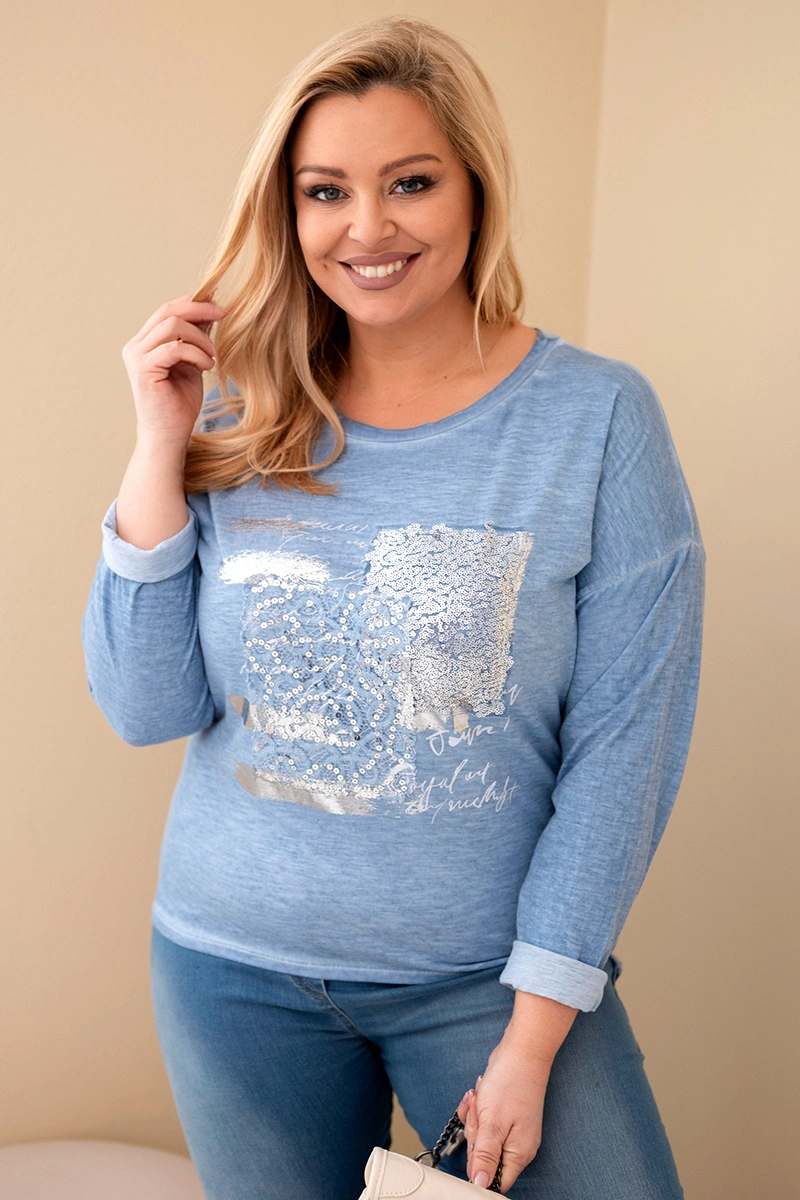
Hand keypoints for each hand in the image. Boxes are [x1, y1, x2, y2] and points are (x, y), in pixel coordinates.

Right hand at [121, 294, 225, 447]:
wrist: (169, 436)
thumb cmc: (180, 404)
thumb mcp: (193, 363)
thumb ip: (196, 338)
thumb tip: (210, 311)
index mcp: (145, 343)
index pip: (167, 310)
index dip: (192, 301)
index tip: (218, 302)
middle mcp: (136, 346)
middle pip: (168, 310)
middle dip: (199, 309)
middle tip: (224, 314)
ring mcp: (137, 356)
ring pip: (171, 325)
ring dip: (200, 337)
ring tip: (213, 355)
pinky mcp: (143, 369)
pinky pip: (174, 347)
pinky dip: (196, 353)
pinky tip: (207, 366)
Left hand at [455, 992, 576, 1192]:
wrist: (521, 1050)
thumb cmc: (510, 1084)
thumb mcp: (492, 1124)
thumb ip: (485, 1157)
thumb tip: (480, 1185)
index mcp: (518, 1154)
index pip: (494, 1181)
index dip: (478, 1169)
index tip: (473, 1147)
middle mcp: (516, 1145)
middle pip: (482, 1157)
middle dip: (474, 1134)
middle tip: (480, 1113)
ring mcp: (510, 1129)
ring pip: (479, 1137)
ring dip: (474, 1118)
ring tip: (480, 1098)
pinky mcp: (502, 1115)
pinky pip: (481, 1121)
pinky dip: (476, 1108)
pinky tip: (479, 1093)